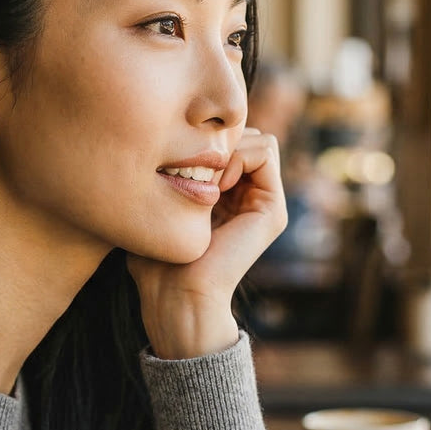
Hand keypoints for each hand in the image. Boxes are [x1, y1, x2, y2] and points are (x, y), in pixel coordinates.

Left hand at [128, 127, 286, 358]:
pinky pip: (267, 151)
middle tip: (194, 170)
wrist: (176, 295)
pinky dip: (240, 156)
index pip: (229, 139)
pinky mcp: (273, 210)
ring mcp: (265, 203)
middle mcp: (250, 197)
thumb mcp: (160, 207)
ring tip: (206, 180)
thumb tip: (158, 141)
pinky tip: (218, 184)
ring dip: (229, 148)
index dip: (205, 140)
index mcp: (227, 196)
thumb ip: (170, 176)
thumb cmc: (156, 258)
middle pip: (248, 134)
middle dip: (220, 141)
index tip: (180, 165)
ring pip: (260, 139)